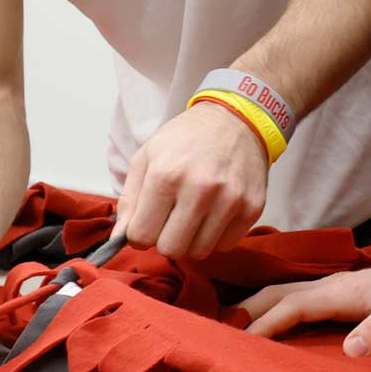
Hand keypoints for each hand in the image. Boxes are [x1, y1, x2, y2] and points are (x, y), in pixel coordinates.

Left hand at [117, 102, 270, 260]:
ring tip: (193, 214)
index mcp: (165, 175)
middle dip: (165, 239)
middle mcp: (199, 189)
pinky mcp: (252, 208)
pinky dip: (216, 236)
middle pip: (171, 249)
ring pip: (199, 252)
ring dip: (191, 240)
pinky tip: (214, 213)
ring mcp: (229, 200)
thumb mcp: (146, 157)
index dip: (140, 234)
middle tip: (170, 220)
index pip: (142, 236)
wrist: (234, 119)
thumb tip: (118, 239)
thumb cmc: (185, 139)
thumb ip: (129, 200)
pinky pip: (226, 246)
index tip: (147, 223)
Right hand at [240, 266, 370, 357]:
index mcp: (345, 293)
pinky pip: (293, 296)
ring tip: (228, 323)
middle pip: (279, 292)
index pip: (296, 305)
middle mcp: (332, 285)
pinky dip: (270, 304)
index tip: (243, 340)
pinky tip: (259, 316)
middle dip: (248, 308)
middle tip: (217, 329)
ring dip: (255, 304)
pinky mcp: (334, 292)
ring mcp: (332, 286)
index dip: (268, 322)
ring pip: (283, 290)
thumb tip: (349, 349)